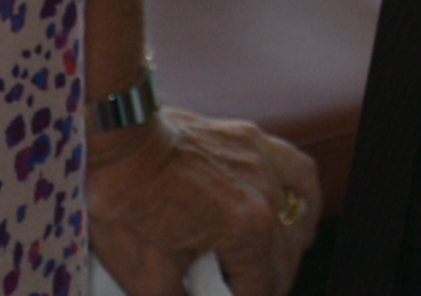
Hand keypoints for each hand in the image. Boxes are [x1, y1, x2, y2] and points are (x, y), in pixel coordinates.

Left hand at [88, 107, 321, 295]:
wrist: (116, 140)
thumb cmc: (125, 200)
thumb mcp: (145, 275)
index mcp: (244, 229)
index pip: (264, 287)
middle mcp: (264, 195)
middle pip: (285, 257)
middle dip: (267, 284)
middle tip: (244, 290)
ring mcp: (261, 163)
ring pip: (298, 218)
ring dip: (287, 250)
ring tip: (270, 266)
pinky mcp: (252, 141)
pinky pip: (298, 171)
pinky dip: (304, 198)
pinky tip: (298, 214)